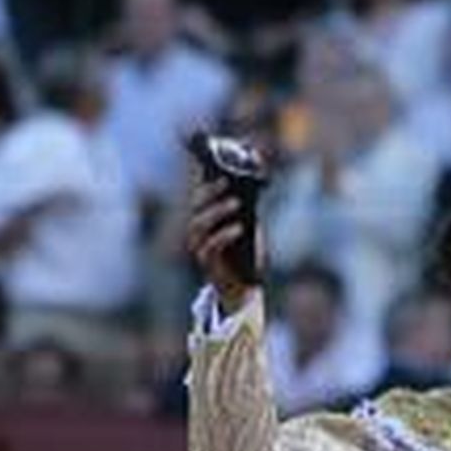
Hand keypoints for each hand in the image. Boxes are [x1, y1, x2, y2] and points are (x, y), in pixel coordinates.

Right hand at [184, 172, 254, 311]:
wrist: (244, 289)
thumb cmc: (245, 256)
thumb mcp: (249, 226)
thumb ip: (247, 209)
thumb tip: (253, 185)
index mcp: (206, 216)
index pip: (200, 190)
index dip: (204, 174)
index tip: (215, 160)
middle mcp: (198, 229)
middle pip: (196, 203)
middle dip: (211, 190)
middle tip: (227, 180)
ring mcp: (199, 246)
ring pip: (199, 222)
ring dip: (218, 210)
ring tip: (236, 202)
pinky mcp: (206, 263)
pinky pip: (210, 246)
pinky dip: (224, 234)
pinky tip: (238, 228)